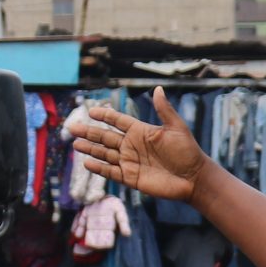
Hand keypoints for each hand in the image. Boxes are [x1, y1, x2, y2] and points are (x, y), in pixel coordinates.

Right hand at [69, 87, 209, 202]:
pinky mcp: (131, 178)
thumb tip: (158, 88)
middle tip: (72, 128)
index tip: (91, 111)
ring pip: (105, 154)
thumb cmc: (187, 151)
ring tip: (76, 144)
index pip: (118, 121)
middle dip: (89, 132)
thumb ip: (164, 110)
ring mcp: (130, 162)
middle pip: (106, 137)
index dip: (105, 116)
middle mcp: (132, 146)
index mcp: (141, 131)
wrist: (193, 178)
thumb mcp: (176, 128)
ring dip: (90, 149)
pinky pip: (111, 172)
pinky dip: (99, 168)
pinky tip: (87, 163)